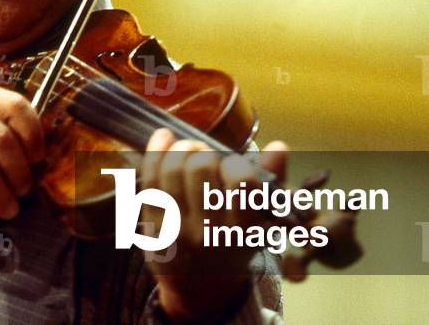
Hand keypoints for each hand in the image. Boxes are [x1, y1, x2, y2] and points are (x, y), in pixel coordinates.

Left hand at [140, 129, 288, 322]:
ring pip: (173, 169)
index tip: (233, 165)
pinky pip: (150, 180)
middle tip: (206, 154)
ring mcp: (177, 229)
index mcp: (243, 230)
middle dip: (204, 151)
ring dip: (181, 149)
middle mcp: (209, 232)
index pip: (241, 182)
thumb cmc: (235, 245)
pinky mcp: (153, 227)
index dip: (236, 163)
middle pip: (201, 167)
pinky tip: (163, 137)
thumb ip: (271, 182)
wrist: (202, 290)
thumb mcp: (261, 223)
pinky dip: (156, 152)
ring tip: (188, 150)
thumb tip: (279, 145)